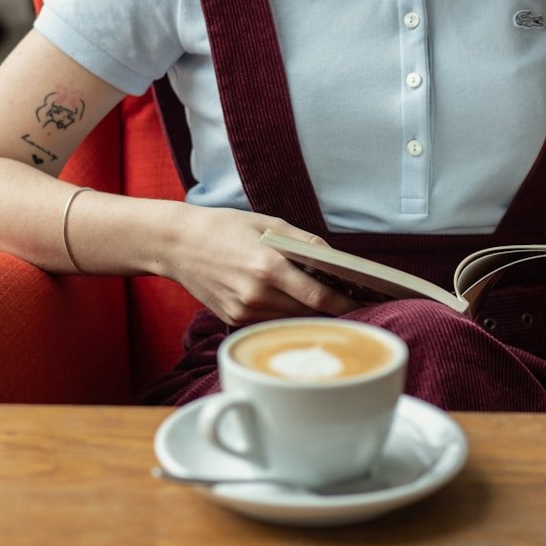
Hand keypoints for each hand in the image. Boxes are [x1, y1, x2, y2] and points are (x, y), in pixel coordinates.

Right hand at [163, 207, 358, 325]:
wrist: (177, 244)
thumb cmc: (225, 228)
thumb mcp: (269, 224)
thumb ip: (306, 243)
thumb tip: (338, 261)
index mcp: (268, 267)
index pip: (319, 296)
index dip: (346, 304)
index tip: (368, 304)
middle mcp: (256, 295)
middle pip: (308, 312)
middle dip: (334, 309)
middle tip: (358, 303)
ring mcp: (243, 312)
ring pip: (291, 320)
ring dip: (311, 314)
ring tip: (332, 303)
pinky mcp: (233, 320)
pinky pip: (272, 321)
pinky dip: (287, 313)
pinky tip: (296, 302)